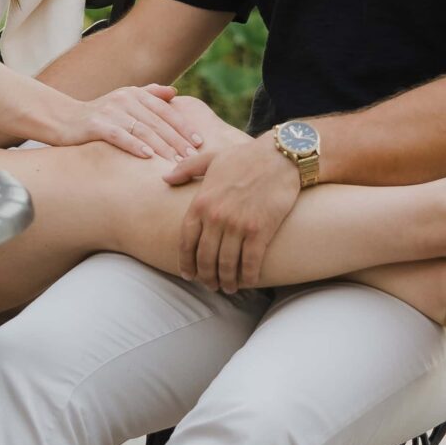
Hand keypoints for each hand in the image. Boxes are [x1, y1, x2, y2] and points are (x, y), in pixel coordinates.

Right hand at [61, 84, 209, 161]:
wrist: (63, 119)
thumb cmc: (99, 114)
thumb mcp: (124, 100)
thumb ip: (149, 94)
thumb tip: (174, 92)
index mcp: (135, 93)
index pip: (166, 111)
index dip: (184, 126)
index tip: (200, 143)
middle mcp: (124, 98)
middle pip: (157, 122)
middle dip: (177, 140)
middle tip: (192, 157)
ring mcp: (110, 111)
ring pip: (142, 130)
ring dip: (162, 146)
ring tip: (175, 161)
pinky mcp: (95, 124)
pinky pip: (119, 135)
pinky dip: (134, 145)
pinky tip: (147, 156)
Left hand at [164, 129, 301, 292]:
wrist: (280, 156)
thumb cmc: (245, 158)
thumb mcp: (211, 158)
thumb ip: (186, 169)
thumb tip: (165, 178)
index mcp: (201, 202)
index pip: (186, 241)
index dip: (186, 262)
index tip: (188, 274)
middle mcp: (216, 216)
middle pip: (205, 257)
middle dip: (206, 276)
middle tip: (210, 285)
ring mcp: (238, 225)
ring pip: (227, 264)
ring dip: (226, 281)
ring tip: (227, 287)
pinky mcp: (260, 231)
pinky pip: (250, 262)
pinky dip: (248, 276)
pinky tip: (248, 281)